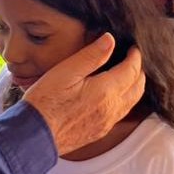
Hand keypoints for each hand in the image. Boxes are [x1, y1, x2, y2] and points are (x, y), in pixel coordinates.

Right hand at [23, 33, 143, 155]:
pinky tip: (115, 95)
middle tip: (133, 58)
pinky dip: (126, 99)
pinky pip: (122, 113)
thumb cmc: (46, 101)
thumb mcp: (66, 71)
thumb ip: (91, 56)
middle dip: (139, 71)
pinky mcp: (100, 131)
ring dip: (134, 86)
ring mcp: (107, 123)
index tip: (133, 48)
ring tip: (127, 74)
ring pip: (132, 102)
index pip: (131, 70)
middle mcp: (111, 109)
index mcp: (105, 91)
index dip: (135, 57)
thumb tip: (110, 40)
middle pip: (137, 87)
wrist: (35, 134)